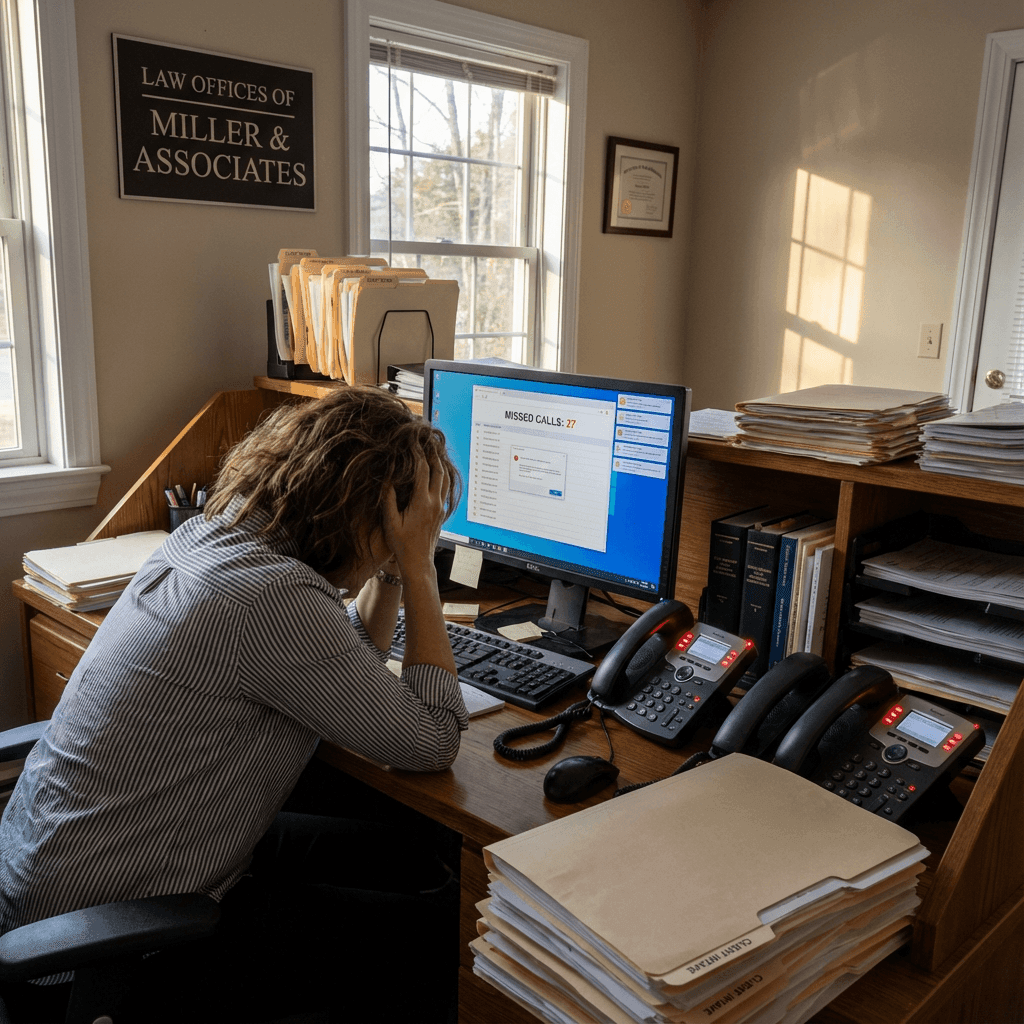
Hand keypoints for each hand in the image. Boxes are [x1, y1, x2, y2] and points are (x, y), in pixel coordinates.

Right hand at [383, 454, 447, 578]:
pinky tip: (436, 473)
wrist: (418, 563)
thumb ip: (389, 499)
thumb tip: (387, 479)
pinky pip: (445, 489)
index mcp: (422, 502)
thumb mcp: (390, 521)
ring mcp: (440, 508)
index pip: (423, 470)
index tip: (413, 442)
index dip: (418, 454)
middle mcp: (435, 503)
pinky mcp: (442, 513)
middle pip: (439, 471)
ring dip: (440, 464)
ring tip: (434, 452)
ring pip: (445, 480)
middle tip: (427, 441)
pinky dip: (441, 476)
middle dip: (433, 454)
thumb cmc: (402, 544)